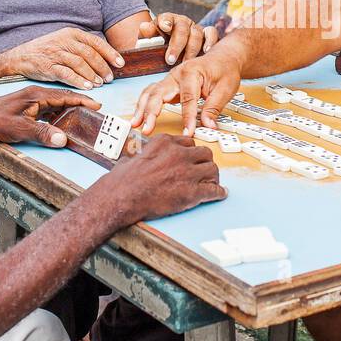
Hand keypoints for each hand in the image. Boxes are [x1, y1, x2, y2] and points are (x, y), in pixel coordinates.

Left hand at [0, 86, 99, 146]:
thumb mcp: (19, 129)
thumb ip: (42, 134)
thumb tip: (63, 139)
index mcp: (36, 95)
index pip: (65, 95)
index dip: (82, 100)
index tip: (97, 105)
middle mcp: (34, 95)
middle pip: (62, 98)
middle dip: (79, 104)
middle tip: (94, 111)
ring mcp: (29, 101)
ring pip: (55, 104)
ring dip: (68, 109)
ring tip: (81, 117)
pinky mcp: (24, 108)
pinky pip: (46, 109)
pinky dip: (57, 114)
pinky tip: (60, 122)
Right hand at [9, 27, 124, 88]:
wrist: (21, 57)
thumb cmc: (47, 51)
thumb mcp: (65, 42)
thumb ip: (82, 47)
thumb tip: (105, 59)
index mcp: (71, 33)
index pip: (95, 42)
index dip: (110, 53)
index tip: (120, 63)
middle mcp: (64, 41)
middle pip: (89, 54)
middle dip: (102, 67)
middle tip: (110, 77)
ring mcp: (55, 53)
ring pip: (79, 63)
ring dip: (92, 75)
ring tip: (100, 83)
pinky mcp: (48, 66)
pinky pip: (66, 74)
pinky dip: (79, 81)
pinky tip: (87, 87)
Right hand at [92, 134, 225, 232]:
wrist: (121, 197)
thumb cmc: (122, 181)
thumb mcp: (133, 158)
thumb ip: (144, 156)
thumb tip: (137, 161)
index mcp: (165, 143)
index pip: (188, 142)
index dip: (190, 153)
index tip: (190, 159)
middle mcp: (179, 154)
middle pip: (204, 153)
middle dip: (204, 162)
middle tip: (203, 171)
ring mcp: (188, 172)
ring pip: (213, 169)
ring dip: (212, 177)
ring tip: (211, 183)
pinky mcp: (192, 192)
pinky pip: (214, 190)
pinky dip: (218, 193)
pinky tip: (219, 194)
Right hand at [130, 46, 245, 135]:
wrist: (223, 58)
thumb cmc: (225, 70)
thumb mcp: (225, 89)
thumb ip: (214, 108)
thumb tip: (208, 126)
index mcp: (192, 72)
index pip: (187, 99)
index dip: (187, 118)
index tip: (187, 133)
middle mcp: (176, 73)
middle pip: (159, 93)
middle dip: (150, 112)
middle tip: (146, 129)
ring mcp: (170, 78)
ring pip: (150, 93)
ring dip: (142, 109)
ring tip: (136, 125)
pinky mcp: (168, 85)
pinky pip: (152, 94)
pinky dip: (144, 105)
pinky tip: (140, 117)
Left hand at [136, 13, 218, 64]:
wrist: (171, 53)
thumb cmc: (159, 48)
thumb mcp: (148, 42)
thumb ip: (146, 35)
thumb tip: (144, 27)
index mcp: (167, 21)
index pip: (166, 18)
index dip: (165, 21)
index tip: (164, 27)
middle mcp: (182, 22)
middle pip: (182, 29)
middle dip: (176, 45)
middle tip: (170, 60)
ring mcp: (195, 28)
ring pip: (196, 33)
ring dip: (192, 48)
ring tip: (187, 61)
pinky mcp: (207, 34)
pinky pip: (211, 34)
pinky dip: (210, 41)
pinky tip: (206, 51)